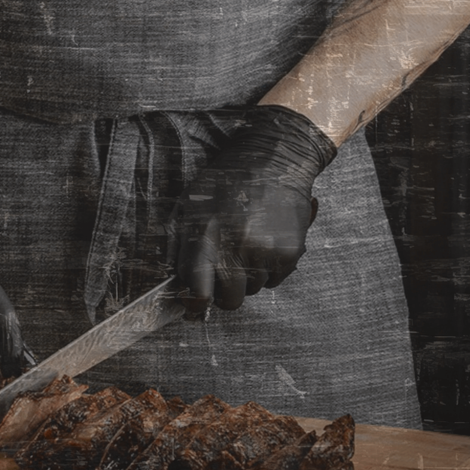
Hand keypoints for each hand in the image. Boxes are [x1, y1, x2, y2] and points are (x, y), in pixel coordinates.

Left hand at [172, 104, 332, 312]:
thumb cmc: (225, 182)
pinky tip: (264, 244)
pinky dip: (269, 271)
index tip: (195, 308)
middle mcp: (237, 247)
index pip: (199, 287)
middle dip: (225, 295)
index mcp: (207, 235)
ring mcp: (266, 252)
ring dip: (248, 279)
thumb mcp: (191, 205)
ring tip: (245, 248)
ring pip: (255, 289)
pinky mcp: (290, 253)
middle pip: (231, 299)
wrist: (274, 162)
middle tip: (222, 280)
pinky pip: (276, 280)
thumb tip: (180, 281)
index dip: (196, 304)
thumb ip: (184, 244)